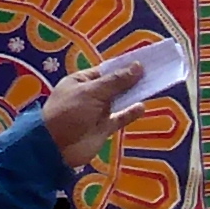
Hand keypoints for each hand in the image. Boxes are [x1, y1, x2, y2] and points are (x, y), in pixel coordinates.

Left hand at [37, 52, 152, 165]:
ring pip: (120, 100)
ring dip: (133, 95)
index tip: (143, 62)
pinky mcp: (104, 128)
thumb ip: (116, 81)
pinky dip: (131, 112)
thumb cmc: (69, 112)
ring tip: (151, 86)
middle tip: (153, 73)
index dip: (124, 66)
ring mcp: (98, 112)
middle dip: (131, 80)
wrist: (56, 146)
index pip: (106, 70)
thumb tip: (138, 66)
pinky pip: (121, 117)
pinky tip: (141, 107)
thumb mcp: (92, 92)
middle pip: (115, 85)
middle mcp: (91, 95)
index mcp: (82, 81)